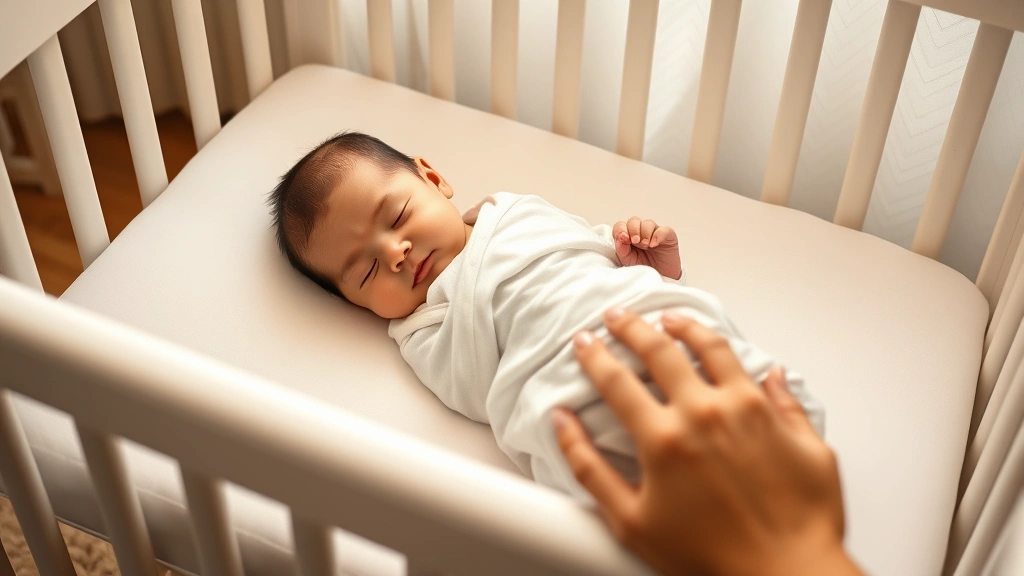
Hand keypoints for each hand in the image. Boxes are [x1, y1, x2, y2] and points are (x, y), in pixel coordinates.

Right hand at [554, 309, 858, 575]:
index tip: (585, 341)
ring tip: (673, 318)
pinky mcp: (789, 422)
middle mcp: (707, 414)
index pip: (617, 380)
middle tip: (619, 315)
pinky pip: (769, 379)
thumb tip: (563, 423)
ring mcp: (751, 412)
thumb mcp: (631, 522)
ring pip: (714, 349)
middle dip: (633, 327)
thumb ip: (589, 468)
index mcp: (664, 438)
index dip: (595, 355)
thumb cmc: (710, 559)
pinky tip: (744, 358)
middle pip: (661, 350)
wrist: (785, 575)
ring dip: (688, 327)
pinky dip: (751, 362)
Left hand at [613, 217, 680, 279]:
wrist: (660, 278)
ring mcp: (654, 233)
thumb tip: (620, 237)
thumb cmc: (643, 267)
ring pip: (648, 223)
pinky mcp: (668, 236)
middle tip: (635, 242)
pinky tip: (654, 244)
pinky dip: (657, 235)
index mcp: (628, 236)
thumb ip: (621, 249)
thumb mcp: (627, 261)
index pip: (621, 225)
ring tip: (646, 246)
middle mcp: (640, 232)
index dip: (620, 229)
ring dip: (645, 233)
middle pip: (634, 221)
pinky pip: (663, 230)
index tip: (624, 239)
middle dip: (633, 230)